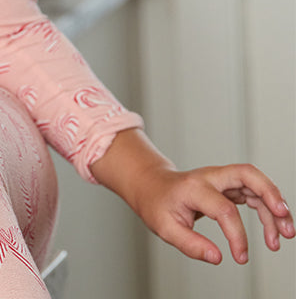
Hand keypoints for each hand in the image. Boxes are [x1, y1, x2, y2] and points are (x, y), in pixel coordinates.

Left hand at [91, 129, 294, 263]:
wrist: (151, 185)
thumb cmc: (156, 204)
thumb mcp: (164, 227)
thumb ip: (190, 244)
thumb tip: (217, 258)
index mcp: (194, 187)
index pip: (224, 208)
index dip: (237, 235)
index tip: (240, 258)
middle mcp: (210, 178)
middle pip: (247, 174)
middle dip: (270, 193)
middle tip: (284, 218)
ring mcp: (220, 180)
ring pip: (255, 183)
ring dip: (274, 206)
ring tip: (285, 235)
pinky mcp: (227, 186)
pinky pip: (253, 193)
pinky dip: (267, 209)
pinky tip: (273, 231)